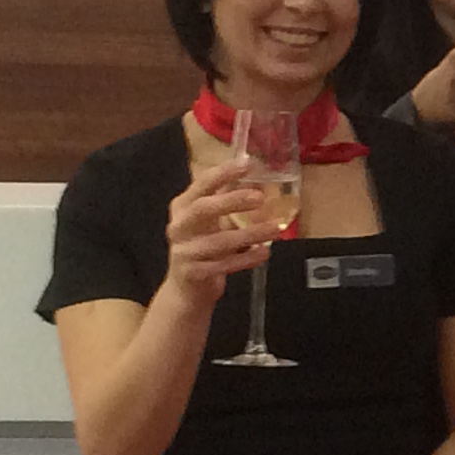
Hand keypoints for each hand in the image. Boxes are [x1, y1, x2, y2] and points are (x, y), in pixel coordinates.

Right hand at [163, 152, 276, 303]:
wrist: (186, 290)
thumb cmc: (202, 247)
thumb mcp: (210, 221)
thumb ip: (228, 201)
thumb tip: (257, 177)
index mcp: (183, 207)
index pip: (201, 184)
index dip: (222, 173)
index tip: (246, 164)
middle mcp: (179, 227)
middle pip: (203, 209)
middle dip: (232, 201)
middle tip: (259, 197)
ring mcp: (185, 251)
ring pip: (219, 241)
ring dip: (250, 234)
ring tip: (275, 228)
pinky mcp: (194, 274)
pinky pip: (225, 265)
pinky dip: (247, 259)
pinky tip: (264, 253)